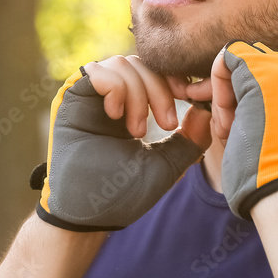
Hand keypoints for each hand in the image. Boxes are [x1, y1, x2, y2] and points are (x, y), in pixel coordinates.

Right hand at [33, 57, 211, 231]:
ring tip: (138, 131)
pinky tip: (116, 116)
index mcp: (129, 108)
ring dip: (138, 93)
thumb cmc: (122, 194)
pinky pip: (98, 71)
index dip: (174, 79)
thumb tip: (205, 110)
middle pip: (142, 64)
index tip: (189, 98)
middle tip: (169, 124)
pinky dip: (115, 89)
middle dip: (161, 90)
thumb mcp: (166, 165)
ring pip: (122, 64)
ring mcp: (89, 95)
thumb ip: (189, 140)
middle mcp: (108, 97)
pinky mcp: (71, 97)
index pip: (155, 73)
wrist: (88, 213)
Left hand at [184, 41, 277, 219]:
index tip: (230, 124)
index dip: (239, 95)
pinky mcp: (263, 73)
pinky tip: (227, 122)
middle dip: (228, 92)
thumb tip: (235, 93)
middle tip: (226, 126)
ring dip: (223, 95)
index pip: (262, 72)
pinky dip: (217, 89)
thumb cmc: (269, 172)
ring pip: (236, 61)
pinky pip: (225, 60)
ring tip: (228, 129)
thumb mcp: (268, 131)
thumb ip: (259, 106)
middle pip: (248, 63)